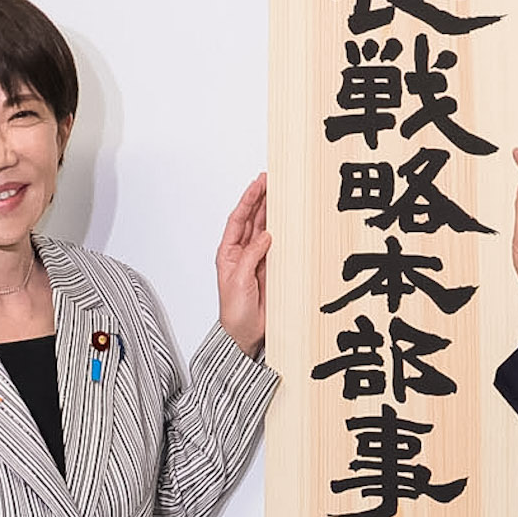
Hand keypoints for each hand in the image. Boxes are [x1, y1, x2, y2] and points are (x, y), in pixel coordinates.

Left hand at [216, 174, 270, 356]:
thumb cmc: (235, 313)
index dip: (248, 200)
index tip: (258, 183)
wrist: (244, 335)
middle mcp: (243, 253)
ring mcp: (258, 260)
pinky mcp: (271, 269)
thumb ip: (251, 256)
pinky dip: (283, 232)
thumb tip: (265, 235)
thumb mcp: (238, 281)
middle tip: (272, 180)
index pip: (238, 219)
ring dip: (272, 212)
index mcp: (229, 253)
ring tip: (281, 194)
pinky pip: (278, 246)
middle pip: (252, 219)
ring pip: (265, 229)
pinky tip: (288, 221)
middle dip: (261, 199)